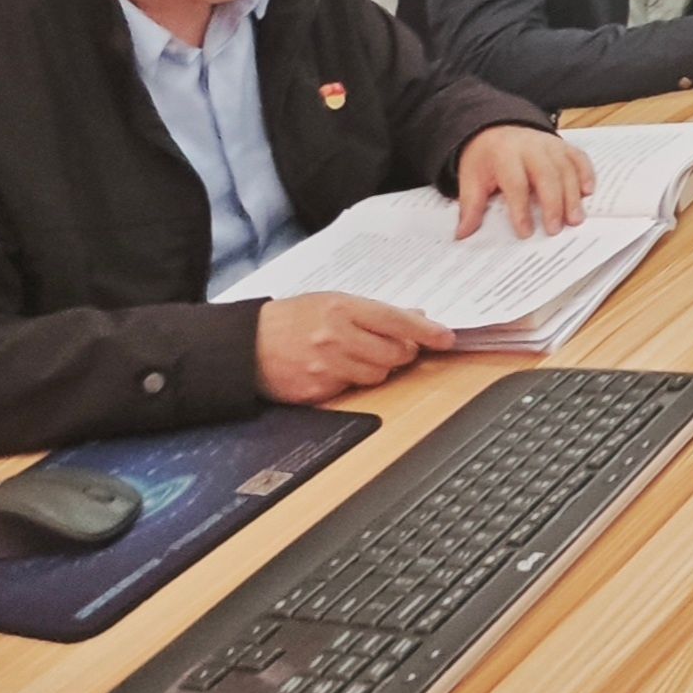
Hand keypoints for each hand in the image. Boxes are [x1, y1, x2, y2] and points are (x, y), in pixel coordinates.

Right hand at [254, 292, 450, 401]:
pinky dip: (351, 382)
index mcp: (341, 307)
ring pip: (378, 376)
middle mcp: (336, 336)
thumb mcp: (331, 302)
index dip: (426, 331)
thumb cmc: (290, 319)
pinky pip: (352, 391)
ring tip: (356, 356)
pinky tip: (335, 369)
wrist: (245, 345)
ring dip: (377, 369)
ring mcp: (326, 366)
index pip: (396, 320)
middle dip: (401, 353)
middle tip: (395, 348)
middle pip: (394, 354)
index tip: (446, 337)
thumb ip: (373, 311)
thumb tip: (415, 315)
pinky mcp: (318, 391)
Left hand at [455, 124, 590, 236]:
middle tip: (555, 229)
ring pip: (566, 168)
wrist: (494, 129)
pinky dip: (586, 173)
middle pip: (546, 175)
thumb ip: (471, 207)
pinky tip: (587, 192)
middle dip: (553, 203)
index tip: (525, 232)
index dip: (521, 209)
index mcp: (504, 154)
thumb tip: (463, 234)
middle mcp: (529, 146)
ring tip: (575, 219)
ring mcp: (549, 144)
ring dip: (572, 195)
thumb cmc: (485, 158)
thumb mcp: (471, 180)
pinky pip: (578, 157)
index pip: (515, 183)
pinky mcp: (561, 145)